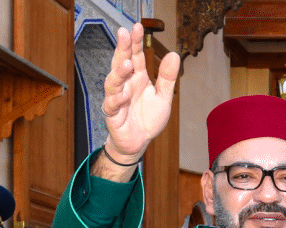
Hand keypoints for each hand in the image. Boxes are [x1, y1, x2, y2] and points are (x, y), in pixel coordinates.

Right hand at [102, 23, 180, 162]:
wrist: (139, 142)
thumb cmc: (148, 118)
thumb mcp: (163, 97)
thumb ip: (167, 78)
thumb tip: (174, 55)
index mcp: (138, 78)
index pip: (135, 56)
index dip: (135, 42)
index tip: (136, 27)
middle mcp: (126, 85)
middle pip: (120, 63)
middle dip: (122, 48)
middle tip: (124, 34)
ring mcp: (117, 99)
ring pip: (113, 82)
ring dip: (119, 73)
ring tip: (127, 64)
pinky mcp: (113, 115)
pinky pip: (111, 105)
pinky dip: (117, 100)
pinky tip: (124, 95)